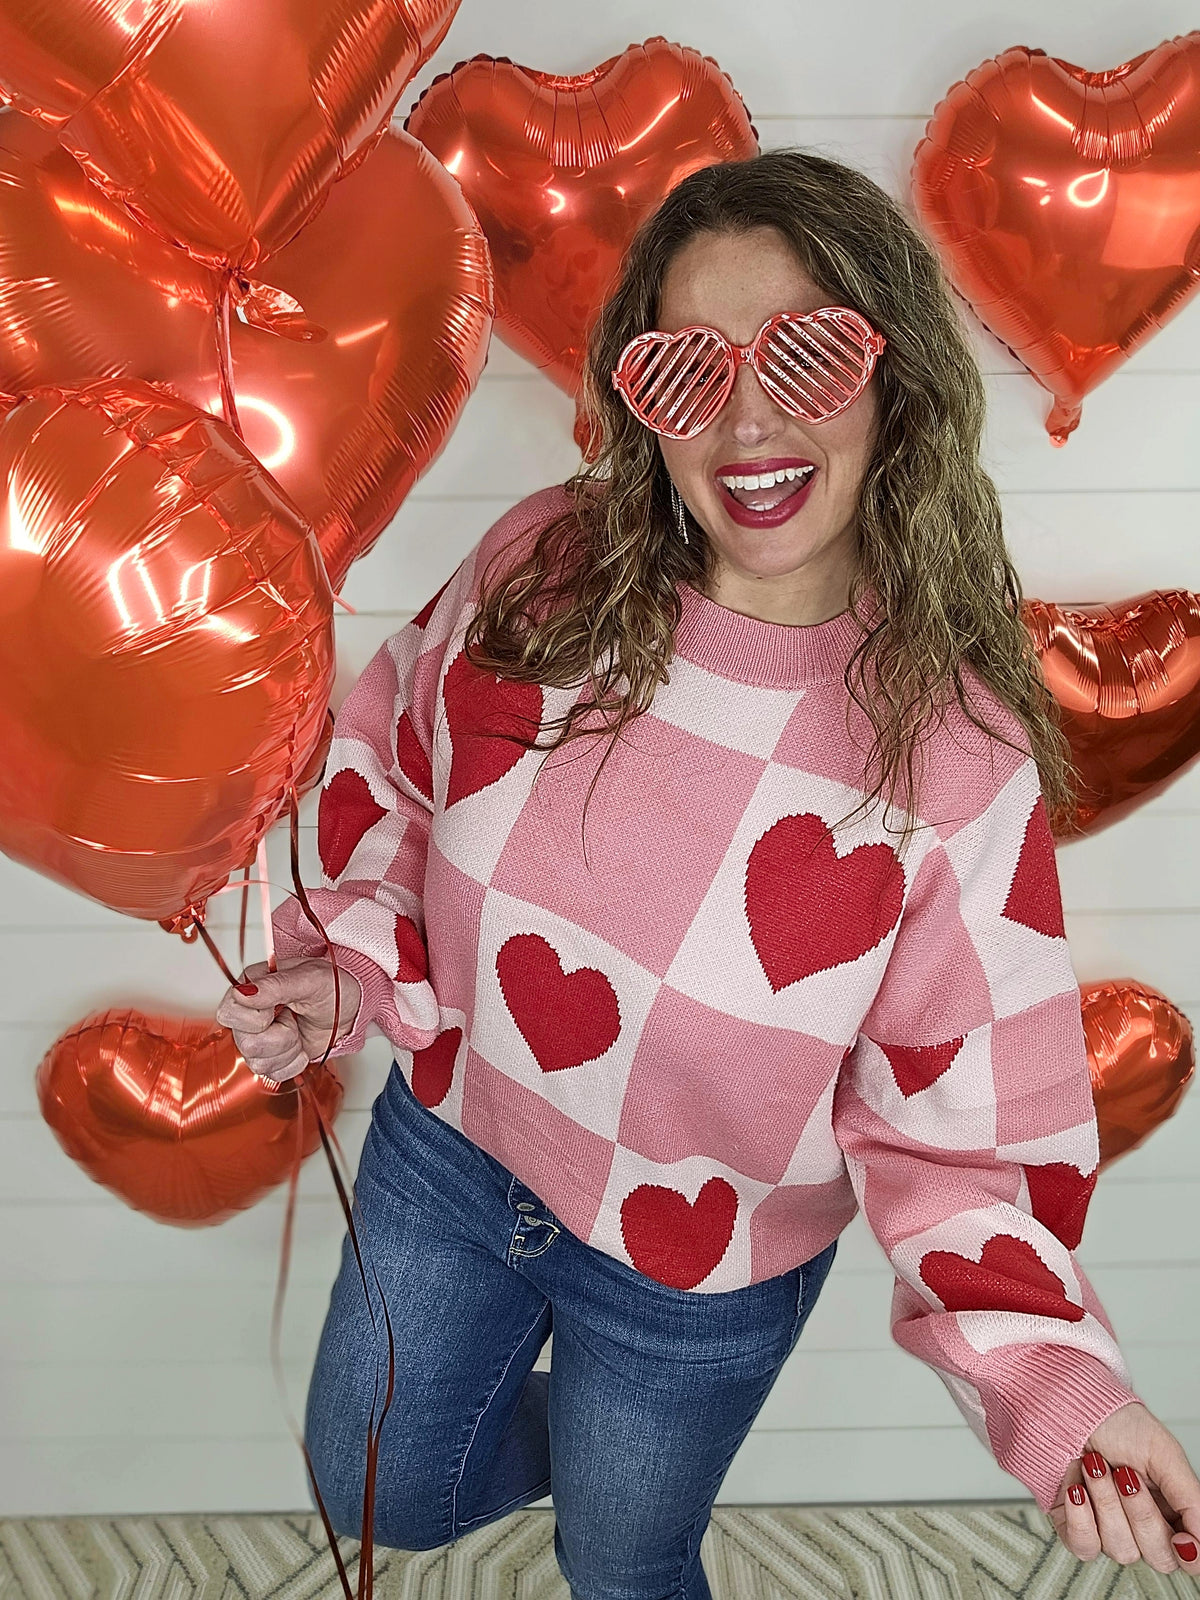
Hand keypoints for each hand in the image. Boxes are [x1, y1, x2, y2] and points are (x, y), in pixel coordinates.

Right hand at [215, 956, 361, 1082]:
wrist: (351, 1007)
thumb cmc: (332, 985)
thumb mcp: (310, 978)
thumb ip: (276, 985)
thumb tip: (244, 993)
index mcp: (251, 987)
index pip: (229, 1012)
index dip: (257, 1018)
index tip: (281, 1008)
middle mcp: (249, 1014)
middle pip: (245, 1043)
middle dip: (280, 1036)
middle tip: (294, 1019)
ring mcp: (258, 1038)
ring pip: (257, 1063)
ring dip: (289, 1049)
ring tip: (299, 1030)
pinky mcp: (271, 1058)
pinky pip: (273, 1075)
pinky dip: (294, 1063)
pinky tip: (301, 1045)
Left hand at [1049, 1402, 1199, 1572]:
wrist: (1071, 1407)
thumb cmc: (1118, 1424)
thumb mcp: (1164, 1453)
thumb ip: (1190, 1499)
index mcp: (1172, 1511)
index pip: (1189, 1557)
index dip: (1189, 1557)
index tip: (1181, 1538)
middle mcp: (1142, 1527)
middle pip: (1158, 1557)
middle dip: (1141, 1513)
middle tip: (1125, 1474)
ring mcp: (1108, 1531)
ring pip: (1120, 1550)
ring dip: (1106, 1502)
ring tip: (1095, 1466)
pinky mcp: (1075, 1528)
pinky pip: (1084, 1546)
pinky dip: (1080, 1517)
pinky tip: (1077, 1489)